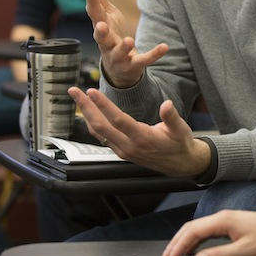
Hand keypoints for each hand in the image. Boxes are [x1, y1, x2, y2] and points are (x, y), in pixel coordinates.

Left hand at [68, 88, 210, 176]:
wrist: (180, 164)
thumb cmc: (180, 144)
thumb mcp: (181, 129)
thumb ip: (172, 117)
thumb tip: (167, 104)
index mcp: (143, 138)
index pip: (118, 120)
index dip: (103, 105)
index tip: (92, 91)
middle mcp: (129, 146)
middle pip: (101, 126)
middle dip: (86, 107)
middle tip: (74, 91)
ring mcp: (123, 150)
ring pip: (98, 132)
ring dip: (86, 114)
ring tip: (77, 98)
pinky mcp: (122, 152)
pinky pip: (102, 137)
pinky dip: (92, 123)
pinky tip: (88, 113)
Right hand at [79, 0, 166, 86]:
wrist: (119, 68)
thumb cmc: (111, 35)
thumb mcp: (106, 15)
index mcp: (101, 28)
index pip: (95, 15)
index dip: (92, 3)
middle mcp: (107, 43)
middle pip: (101, 38)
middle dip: (100, 32)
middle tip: (100, 26)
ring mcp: (120, 56)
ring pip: (119, 53)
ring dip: (123, 47)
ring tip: (129, 41)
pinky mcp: (134, 64)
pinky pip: (144, 60)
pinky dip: (154, 54)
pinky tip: (164, 46)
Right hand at [162, 210, 255, 255]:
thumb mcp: (244, 250)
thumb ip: (219, 254)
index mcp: (223, 220)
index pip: (193, 230)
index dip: (179, 244)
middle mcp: (221, 217)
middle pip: (192, 228)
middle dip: (177, 242)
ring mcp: (224, 219)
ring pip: (198, 229)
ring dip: (185, 242)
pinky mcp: (228, 224)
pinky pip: (207, 231)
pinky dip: (196, 241)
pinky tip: (192, 251)